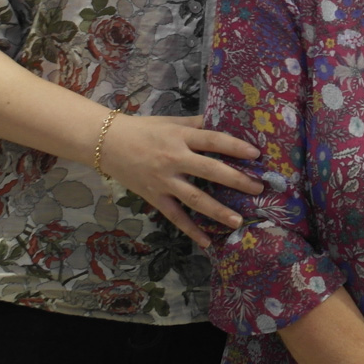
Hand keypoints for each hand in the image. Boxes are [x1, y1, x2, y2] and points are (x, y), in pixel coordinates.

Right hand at [98, 114, 263, 247]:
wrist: (106, 143)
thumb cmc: (143, 129)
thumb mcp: (171, 121)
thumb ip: (196, 123)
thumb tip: (223, 121)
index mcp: (180, 136)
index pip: (213, 140)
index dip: (235, 146)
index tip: (256, 154)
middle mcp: (174, 158)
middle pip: (210, 170)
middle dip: (236, 180)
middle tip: (258, 188)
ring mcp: (164, 180)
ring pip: (195, 198)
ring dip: (218, 211)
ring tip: (238, 221)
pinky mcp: (154, 197)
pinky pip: (175, 216)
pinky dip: (191, 230)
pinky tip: (207, 241)